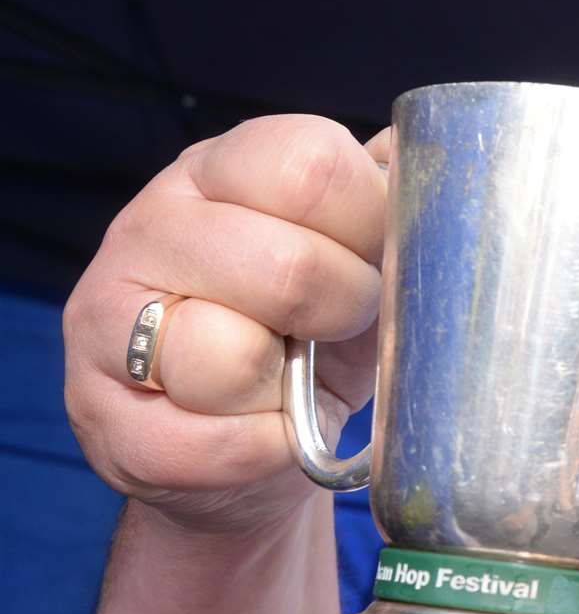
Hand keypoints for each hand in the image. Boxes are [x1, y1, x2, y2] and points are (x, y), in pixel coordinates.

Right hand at [63, 116, 387, 533]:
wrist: (256, 448)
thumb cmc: (317, 337)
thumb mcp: (356, 258)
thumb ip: (390, 207)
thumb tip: (440, 172)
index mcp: (222, 169)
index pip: (310, 163)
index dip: (371, 221)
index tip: (379, 258)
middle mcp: (151, 227)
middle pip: (287, 268)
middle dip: (343, 312)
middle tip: (338, 327)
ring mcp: (108, 319)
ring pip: (230, 358)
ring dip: (284, 389)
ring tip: (281, 380)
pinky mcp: (102, 414)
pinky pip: (209, 442)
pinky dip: (259, 450)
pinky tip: (260, 433)